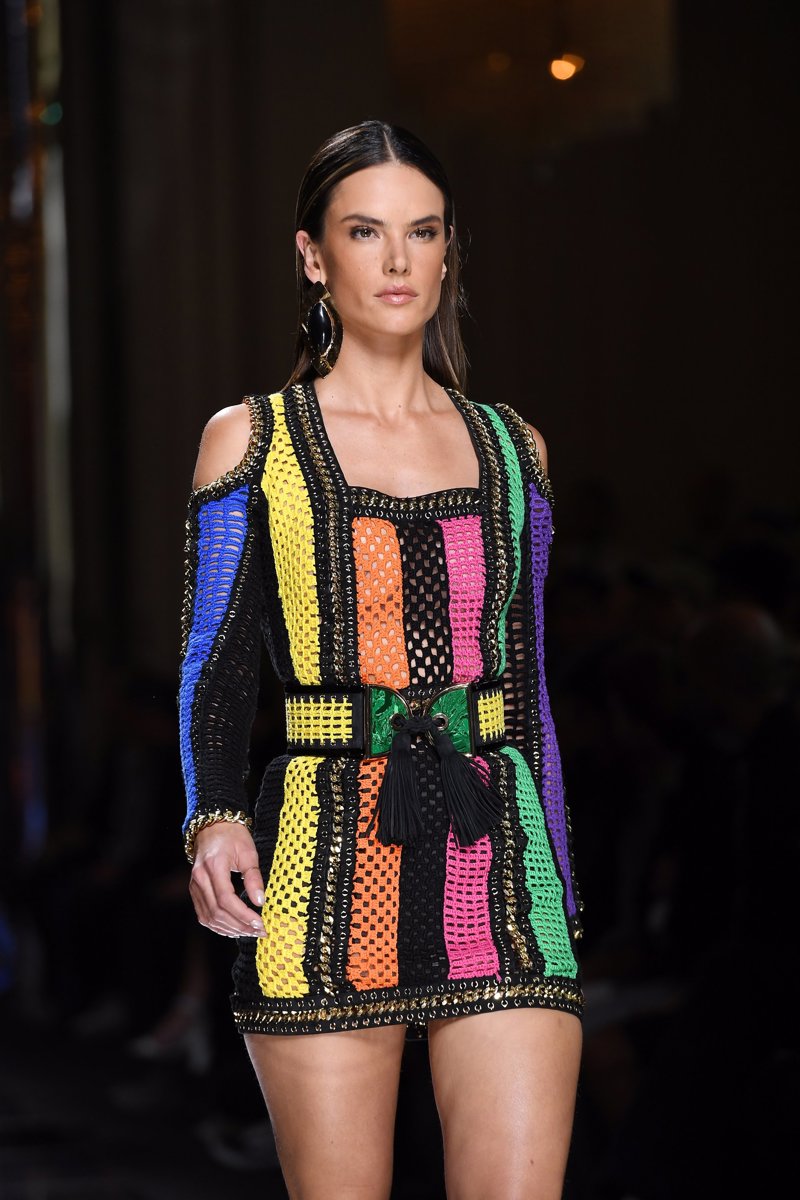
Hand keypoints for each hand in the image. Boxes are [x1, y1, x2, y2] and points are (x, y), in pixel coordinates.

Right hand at [189, 821, 266, 937]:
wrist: (213, 826)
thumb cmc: (233, 836)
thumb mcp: (248, 852)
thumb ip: (254, 878)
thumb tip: (260, 902)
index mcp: (214, 866)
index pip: (226, 899)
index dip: (243, 915)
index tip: (260, 922)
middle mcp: (200, 878)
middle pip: (217, 911)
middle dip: (239, 925)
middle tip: (259, 931)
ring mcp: (194, 885)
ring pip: (209, 917)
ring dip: (229, 928)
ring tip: (249, 932)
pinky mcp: (194, 890)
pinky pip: (203, 914)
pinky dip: (218, 925)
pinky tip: (233, 929)